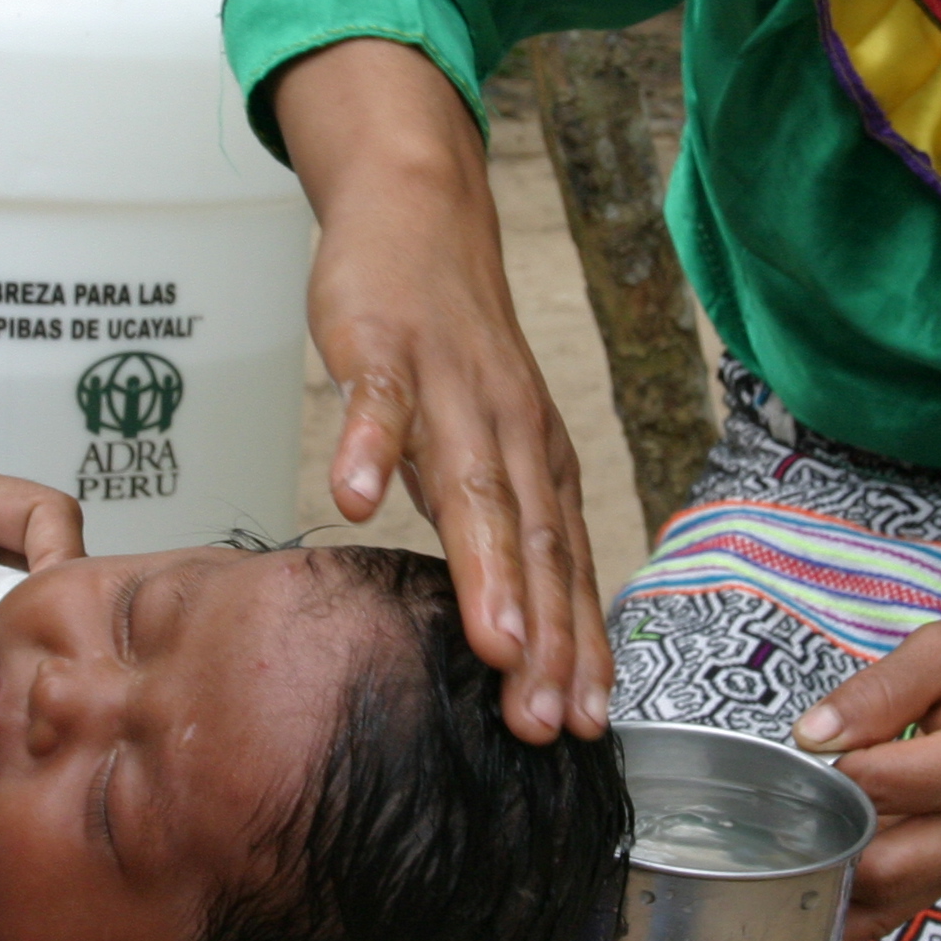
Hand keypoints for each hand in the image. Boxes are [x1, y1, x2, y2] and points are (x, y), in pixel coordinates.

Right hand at [272, 40, 607, 742]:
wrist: (421, 213)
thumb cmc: (452, 346)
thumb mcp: (488, 444)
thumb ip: (500, 529)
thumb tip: (519, 638)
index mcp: (536, 463)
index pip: (563, 569)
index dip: (574, 647)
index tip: (586, 727)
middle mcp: (508, 430)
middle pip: (531, 543)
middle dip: (544, 635)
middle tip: (547, 720)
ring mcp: (448, 386)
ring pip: (470, 482)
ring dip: (484, 564)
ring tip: (492, 642)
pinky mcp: (383, 344)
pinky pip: (375, 399)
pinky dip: (368, 445)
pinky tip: (354, 497)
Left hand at [792, 599, 940, 940]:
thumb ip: (875, 693)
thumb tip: (812, 737)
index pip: (876, 790)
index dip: (828, 774)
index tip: (806, 752)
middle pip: (884, 870)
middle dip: (826, 842)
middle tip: (786, 810)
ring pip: (892, 901)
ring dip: (840, 881)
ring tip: (795, 849)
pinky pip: (907, 899)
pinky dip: (862, 895)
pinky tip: (825, 877)